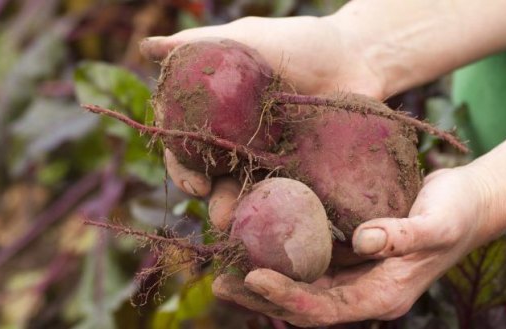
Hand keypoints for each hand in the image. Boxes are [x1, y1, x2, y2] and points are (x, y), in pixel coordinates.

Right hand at [145, 13, 385, 219]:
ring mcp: (272, 159)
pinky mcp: (303, 170)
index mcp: (219, 115)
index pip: (189, 146)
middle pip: (215, 177)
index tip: (192, 182)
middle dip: (211, 198)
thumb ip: (201, 45)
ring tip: (241, 224)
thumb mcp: (250, 39)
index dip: (183, 166)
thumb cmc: (301, 43)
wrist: (358, 56)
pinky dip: (280, 210)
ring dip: (240, 211)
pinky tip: (279, 222)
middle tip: (217, 212)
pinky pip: (287, 194)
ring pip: (248, 191)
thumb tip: (147, 47)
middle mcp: (240, 141)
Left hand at [211, 167, 496, 326]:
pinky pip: (312, 260)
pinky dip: (284, 255)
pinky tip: (260, 238)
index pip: (327, 309)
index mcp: (383, 296)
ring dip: (266, 278)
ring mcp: (355, 274)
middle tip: (221, 280)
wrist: (467, 203)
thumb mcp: (436, 224)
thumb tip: (362, 240)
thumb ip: (403, 236)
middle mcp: (364, 291)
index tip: (254, 276)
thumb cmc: (455, 215)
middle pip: (305, 304)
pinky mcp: (351, 252)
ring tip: (226, 265)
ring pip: (303, 284)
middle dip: (263, 296)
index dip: (289, 297)